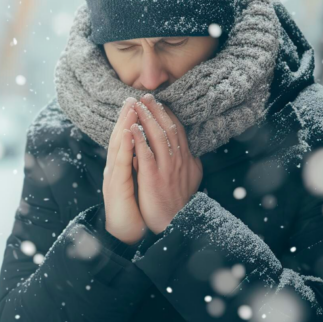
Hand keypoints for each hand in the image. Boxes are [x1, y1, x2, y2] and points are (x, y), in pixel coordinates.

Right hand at [102, 97, 148, 245]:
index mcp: (123, 167)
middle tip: (132, 97)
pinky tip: (127, 133)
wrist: (125, 233)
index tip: (138, 103)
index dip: (131, 120)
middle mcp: (116, 169)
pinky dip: (123, 147)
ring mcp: (113, 176)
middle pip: (120, 137)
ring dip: (123, 125)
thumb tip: (147, 151)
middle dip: (126, 116)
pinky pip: (120, 164)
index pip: (127, 139)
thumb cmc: (136, 210)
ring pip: (118, 146)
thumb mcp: (141, 183)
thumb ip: (142, 166)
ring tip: (130, 108)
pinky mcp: (115, 186)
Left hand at [130, 93, 203, 234]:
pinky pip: (146, 154)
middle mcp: (179, 161)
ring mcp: (167, 169)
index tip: (157, 101)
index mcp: (187, 160)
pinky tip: (131, 128)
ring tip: (137, 105)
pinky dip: (138, 140)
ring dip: (147, 119)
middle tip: (145, 96)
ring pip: (158, 137)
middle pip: (168, 128)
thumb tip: (191, 151)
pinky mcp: (154, 179)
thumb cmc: (179, 204)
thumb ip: (189, 163)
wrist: (176, 225)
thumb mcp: (191, 179)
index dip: (167, 114)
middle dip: (156, 110)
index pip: (177, 130)